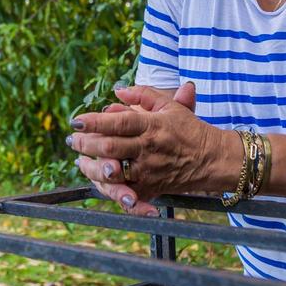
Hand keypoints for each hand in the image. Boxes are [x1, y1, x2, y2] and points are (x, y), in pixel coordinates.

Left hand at [70, 82, 225, 211]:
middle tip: (74, 140)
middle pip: (109, 148)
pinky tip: (98, 180)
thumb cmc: (188, 129)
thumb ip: (143, 95)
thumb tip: (118, 91)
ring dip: (91, 168)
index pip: (118, 122)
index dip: (94, 122)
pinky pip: (125, 193)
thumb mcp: (169, 105)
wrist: (211, 160)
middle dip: (86, 144)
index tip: (77, 121)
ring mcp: (148, 171)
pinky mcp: (150, 189)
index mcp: (152, 126)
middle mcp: (148, 149)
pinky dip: (109, 189)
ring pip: (112, 173)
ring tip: (81, 160)